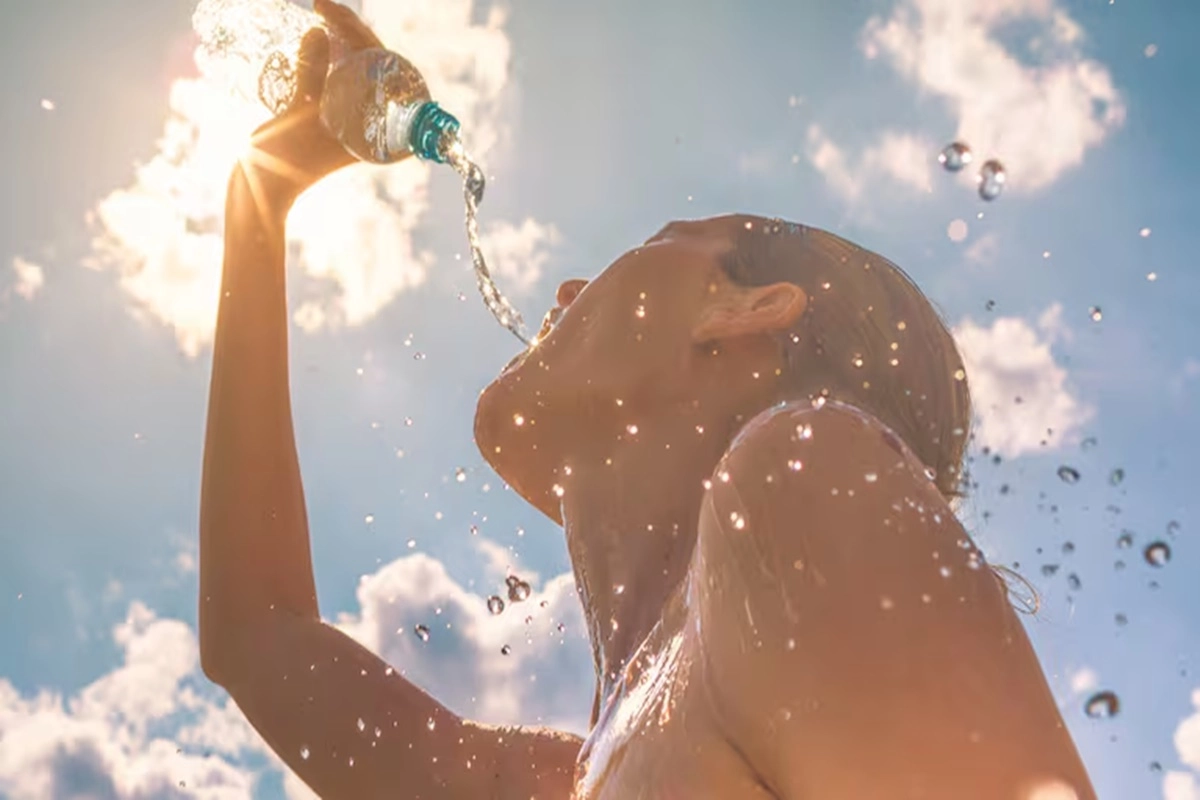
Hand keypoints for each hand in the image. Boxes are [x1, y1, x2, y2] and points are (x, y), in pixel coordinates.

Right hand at [238, 0, 387, 205]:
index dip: (363, 36)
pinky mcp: (327, 118)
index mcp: (377, 132)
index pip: (384, 72)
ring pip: (352, 70)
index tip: (333, 13)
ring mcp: (348, 121)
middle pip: (371, 67)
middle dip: (351, 33)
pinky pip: (334, 79)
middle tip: (322, 7)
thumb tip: (320, 31)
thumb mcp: (298, 114)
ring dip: (339, 41)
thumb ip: (312, 74)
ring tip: (319, 16)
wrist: (258, 192)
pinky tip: (313, 39)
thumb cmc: (281, 161)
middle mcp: (369, 125)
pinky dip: (325, 57)